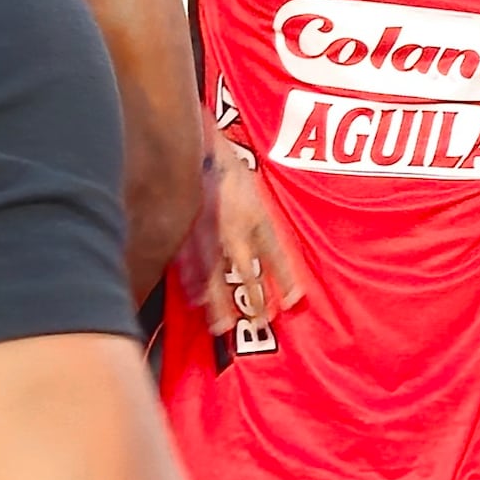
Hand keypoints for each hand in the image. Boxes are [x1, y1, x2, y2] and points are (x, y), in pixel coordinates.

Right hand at [195, 149, 307, 339]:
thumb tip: (267, 244)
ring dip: (220, 306)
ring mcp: (208, 239)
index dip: (285, 280)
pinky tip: (196, 301)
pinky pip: (189, 268)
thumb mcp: (257, 194)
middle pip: (246, 277)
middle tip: (260, 322)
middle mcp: (234, 235)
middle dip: (254, 302)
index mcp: (256, 221)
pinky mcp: (185, 236)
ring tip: (223, 327)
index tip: (294, 301)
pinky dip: (194, 287)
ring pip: (216, 280)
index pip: (276, 257)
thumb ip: (262, 222)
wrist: (200, 153)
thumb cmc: (231, 170)